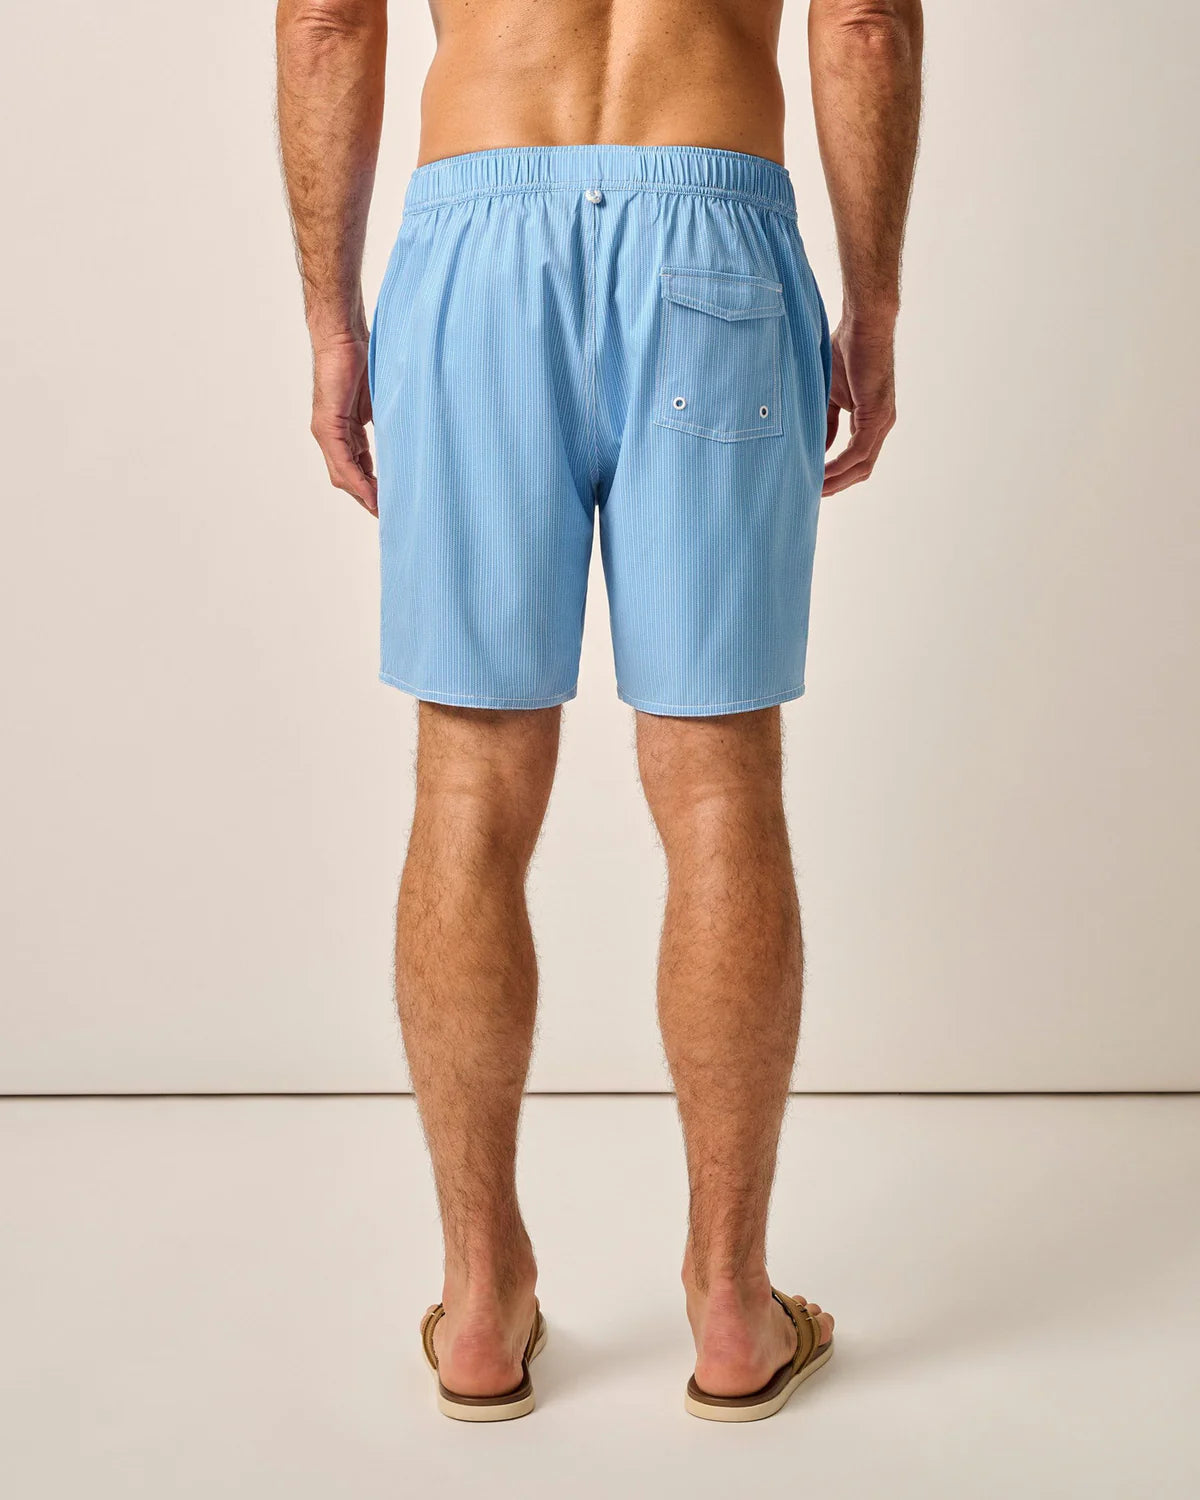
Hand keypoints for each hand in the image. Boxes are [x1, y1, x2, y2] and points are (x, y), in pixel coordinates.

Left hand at [310, 331, 377, 515]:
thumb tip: (405, 441)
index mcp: (345, 431)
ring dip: (363, 495)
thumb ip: (385, 425)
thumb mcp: (379, 402)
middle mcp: (331, 435)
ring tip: (382, 511)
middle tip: (388, 515)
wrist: (344, 335)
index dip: (372, 488)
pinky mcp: (327, 425)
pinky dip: (357, 480)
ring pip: (344, 474)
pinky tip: (370, 494)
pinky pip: (343, 461)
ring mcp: (327, 431)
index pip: (357, 468)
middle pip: (347, 478)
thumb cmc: (363, 360)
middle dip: (367, 498)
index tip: (389, 503)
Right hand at [822, 316, 896, 496]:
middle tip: (812, 496)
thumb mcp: (829, 395)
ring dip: (838, 481)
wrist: (863, 324)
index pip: (856, 459)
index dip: (836, 475)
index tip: (813, 485)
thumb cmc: (845, 351)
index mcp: (870, 420)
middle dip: (837, 486)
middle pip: (861, 469)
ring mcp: (881, 421)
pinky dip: (840, 465)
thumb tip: (817, 448)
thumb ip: (825, 422)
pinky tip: (822, 472)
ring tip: (815, 490)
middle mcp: (881, 424)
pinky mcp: (876, 415)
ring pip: (861, 465)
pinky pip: (859, 452)